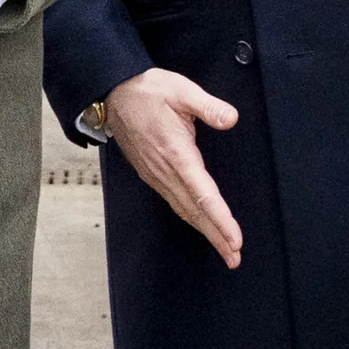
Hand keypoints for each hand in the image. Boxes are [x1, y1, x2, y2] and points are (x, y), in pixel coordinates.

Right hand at [102, 67, 244, 264]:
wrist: (113, 93)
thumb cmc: (147, 90)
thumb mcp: (181, 90)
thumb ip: (208, 106)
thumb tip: (231, 118)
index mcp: (176, 154)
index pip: (203, 194)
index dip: (220, 219)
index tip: (235, 239)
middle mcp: (165, 171)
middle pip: (195, 211)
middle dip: (216, 236)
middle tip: (234, 258)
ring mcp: (156, 175)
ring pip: (184, 210)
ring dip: (205, 230)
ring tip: (223, 248)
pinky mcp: (151, 174)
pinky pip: (174, 202)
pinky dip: (191, 217)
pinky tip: (200, 223)